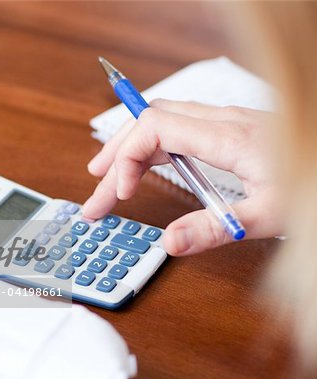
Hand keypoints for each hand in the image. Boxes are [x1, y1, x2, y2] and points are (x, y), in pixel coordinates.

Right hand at [82, 99, 282, 255]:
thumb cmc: (314, 184)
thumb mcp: (268, 216)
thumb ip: (214, 229)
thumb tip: (167, 243)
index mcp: (228, 136)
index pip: (155, 127)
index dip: (128, 158)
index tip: (123, 195)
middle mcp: (221, 122)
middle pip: (150, 123)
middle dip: (117, 156)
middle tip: (96, 191)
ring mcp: (224, 123)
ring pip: (161, 123)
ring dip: (130, 150)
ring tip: (106, 177)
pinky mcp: (227, 131)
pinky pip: (177, 129)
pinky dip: (152, 147)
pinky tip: (145, 165)